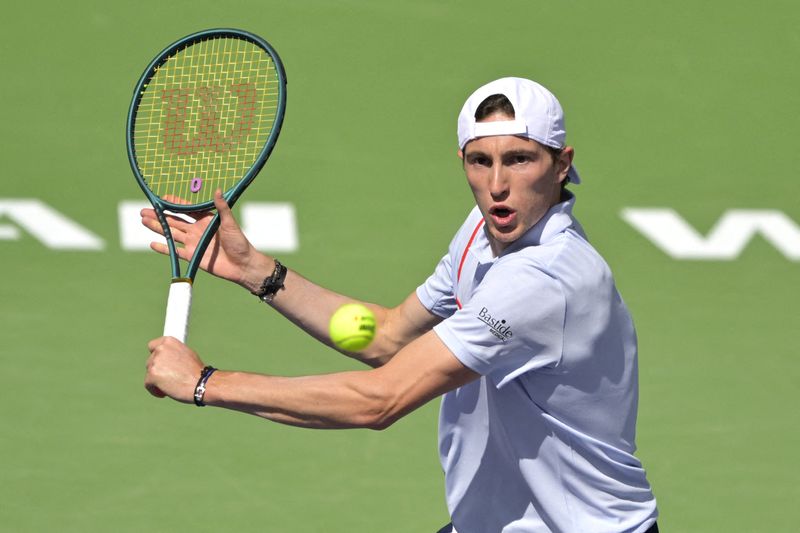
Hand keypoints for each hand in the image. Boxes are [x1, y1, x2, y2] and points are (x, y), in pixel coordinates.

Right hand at [140, 189, 268, 285]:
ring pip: (171, 234)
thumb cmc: (239, 242)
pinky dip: (164, 248)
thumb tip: (218, 190)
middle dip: (159, 215)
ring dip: (158, 227)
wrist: (242, 265)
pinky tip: (152, 243)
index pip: (187, 209)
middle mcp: (197, 230)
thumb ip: (222, 208)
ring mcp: (193, 243)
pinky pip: (175, 252)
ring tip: (143, 220)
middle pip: (174, 221)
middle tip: (143, 210)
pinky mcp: (192, 256)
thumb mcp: (230, 223)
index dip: (175, 204)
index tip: (162, 197)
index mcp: (205, 220)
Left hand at [145, 336, 205, 402]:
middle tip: (171, 378)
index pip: (152, 345)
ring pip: (149, 373)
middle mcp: (160, 349)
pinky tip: (166, 393)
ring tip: (171, 385)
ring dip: (157, 380)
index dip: (156, 355)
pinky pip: (148, 385)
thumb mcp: (187, 354)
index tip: (160, 363)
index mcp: (169, 342)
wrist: (202, 383)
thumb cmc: (197, 372)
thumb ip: (173, 353)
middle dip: (158, 370)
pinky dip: (155, 390)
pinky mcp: (152, 375)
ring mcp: (155, 362)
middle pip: (150, 361)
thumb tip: (165, 358)